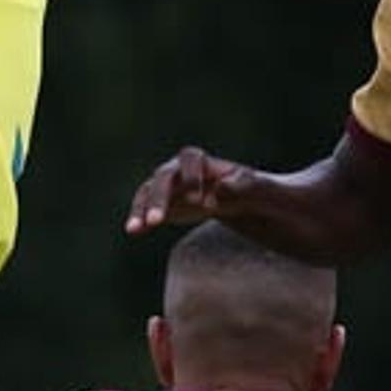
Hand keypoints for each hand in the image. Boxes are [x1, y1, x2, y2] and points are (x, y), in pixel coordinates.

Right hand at [125, 145, 251, 234]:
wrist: (242, 200)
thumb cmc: (254, 190)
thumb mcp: (258, 187)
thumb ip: (244, 185)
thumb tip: (220, 188)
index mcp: (204, 161)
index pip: (190, 159)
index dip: (192, 178)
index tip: (201, 202)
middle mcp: (181, 169)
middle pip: (164, 176)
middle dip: (159, 198)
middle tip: (157, 220)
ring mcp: (168, 186)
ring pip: (148, 191)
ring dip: (141, 209)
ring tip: (135, 229)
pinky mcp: (162, 204)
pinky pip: (145, 208)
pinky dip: (138, 218)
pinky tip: (132, 231)